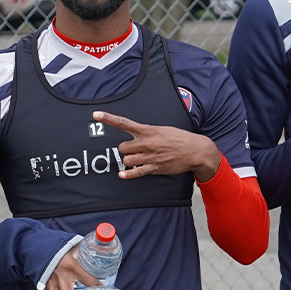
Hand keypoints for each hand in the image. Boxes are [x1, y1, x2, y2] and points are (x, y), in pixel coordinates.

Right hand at [41, 250, 96, 289]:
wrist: (41, 248)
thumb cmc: (61, 251)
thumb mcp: (76, 250)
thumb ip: (87, 258)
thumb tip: (101, 266)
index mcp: (71, 267)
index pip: (86, 278)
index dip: (95, 285)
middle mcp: (60, 278)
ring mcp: (50, 284)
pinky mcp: (43, 289)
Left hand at [93, 111, 221, 182]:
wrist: (195, 150)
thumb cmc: (179, 138)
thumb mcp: (162, 129)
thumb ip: (147, 132)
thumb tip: (135, 134)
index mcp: (147, 130)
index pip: (123, 122)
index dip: (108, 118)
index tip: (95, 114)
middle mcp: (146, 143)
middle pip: (122, 147)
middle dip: (125, 149)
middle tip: (134, 150)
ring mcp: (150, 156)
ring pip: (127, 160)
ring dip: (129, 161)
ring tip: (138, 159)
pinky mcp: (155, 168)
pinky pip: (136, 172)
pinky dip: (128, 174)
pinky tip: (122, 174)